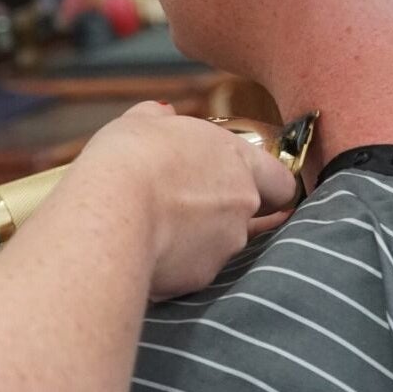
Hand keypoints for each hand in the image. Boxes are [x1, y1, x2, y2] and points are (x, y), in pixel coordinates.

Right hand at [73, 101, 296, 299]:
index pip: (280, 181)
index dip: (269, 187)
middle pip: (251, 214)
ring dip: (198, 240)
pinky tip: (146, 250)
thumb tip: (161, 115)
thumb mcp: (143, 122)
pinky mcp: (202, 276)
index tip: (251, 189)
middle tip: (188, 209)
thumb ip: (161, 118)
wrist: (112, 209)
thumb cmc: (130, 158)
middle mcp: (243, 202)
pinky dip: (176, 264)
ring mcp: (226, 242)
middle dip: (226, 214)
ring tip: (156, 229)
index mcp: (238, 160)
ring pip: (221, 245)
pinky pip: (193, 270)